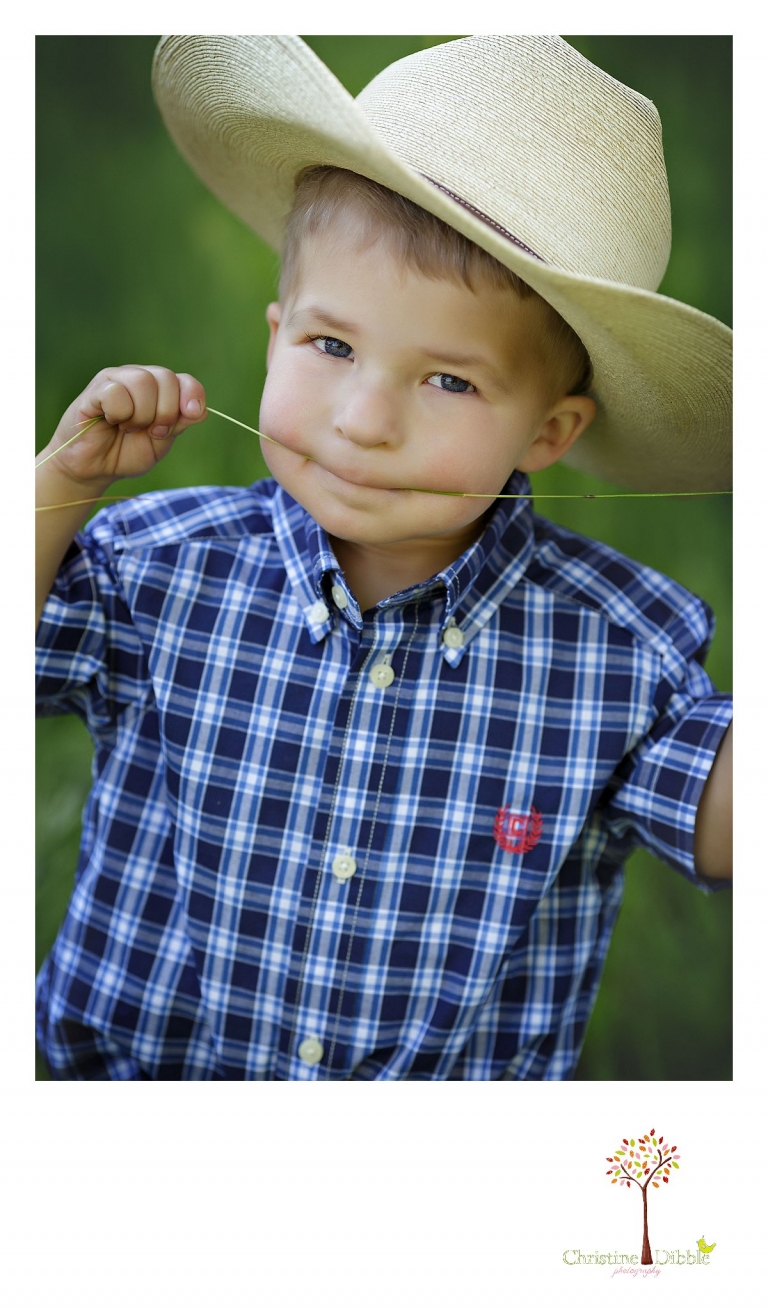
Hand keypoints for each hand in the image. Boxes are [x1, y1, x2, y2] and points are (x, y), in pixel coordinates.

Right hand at [40, 365, 206, 486]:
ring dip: (141, 414)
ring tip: (128, 428)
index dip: (192, 395)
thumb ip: (179, 424)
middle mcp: (138, 378)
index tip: (189, 415)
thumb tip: (200, 410)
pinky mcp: (94, 390)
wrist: (93, 470)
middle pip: (166, 377)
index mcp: (159, 390)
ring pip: (142, 381)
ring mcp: (115, 380)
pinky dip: (119, 412)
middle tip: (152, 431)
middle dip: (166, 411)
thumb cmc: (126, 453)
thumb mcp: (160, 443)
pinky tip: (110, 421)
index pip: (185, 380)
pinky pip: (116, 391)